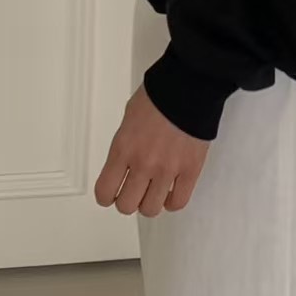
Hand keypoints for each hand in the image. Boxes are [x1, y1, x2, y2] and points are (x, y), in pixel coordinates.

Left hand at [94, 83, 209, 216]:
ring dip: (149, 202)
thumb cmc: (158, 96)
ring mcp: (167, 169)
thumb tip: (125, 164)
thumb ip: (125, 146)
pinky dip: (171, 201)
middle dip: (127, 200)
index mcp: (123, 149)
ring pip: (151, 209)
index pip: (105, 192)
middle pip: (127, 206)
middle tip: (134, 190)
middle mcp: (143, 164)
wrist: (189, 87)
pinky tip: (170, 191)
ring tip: (153, 191)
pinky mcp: (190, 170)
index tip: (111, 192)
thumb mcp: (128, 119)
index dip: (107, 196)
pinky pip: (178, 202)